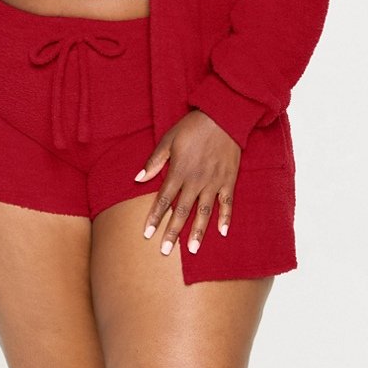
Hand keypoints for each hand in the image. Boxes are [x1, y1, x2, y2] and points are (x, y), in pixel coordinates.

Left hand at [134, 109, 240, 255]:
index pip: (163, 200)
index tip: (146, 234)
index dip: (154, 218)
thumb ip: (154, 161)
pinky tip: (222, 232)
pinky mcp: (229, 180)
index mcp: (179, 171)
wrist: (224, 116)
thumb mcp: (168, 139)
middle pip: (181, 211)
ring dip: (198, 231)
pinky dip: (225, 218)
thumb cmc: (193, 127)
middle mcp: (196, 180)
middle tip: (165, 251)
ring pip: (204, 211)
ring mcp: (214, 182)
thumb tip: (138, 179)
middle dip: (173, 232)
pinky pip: (227, 203)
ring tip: (193, 250)